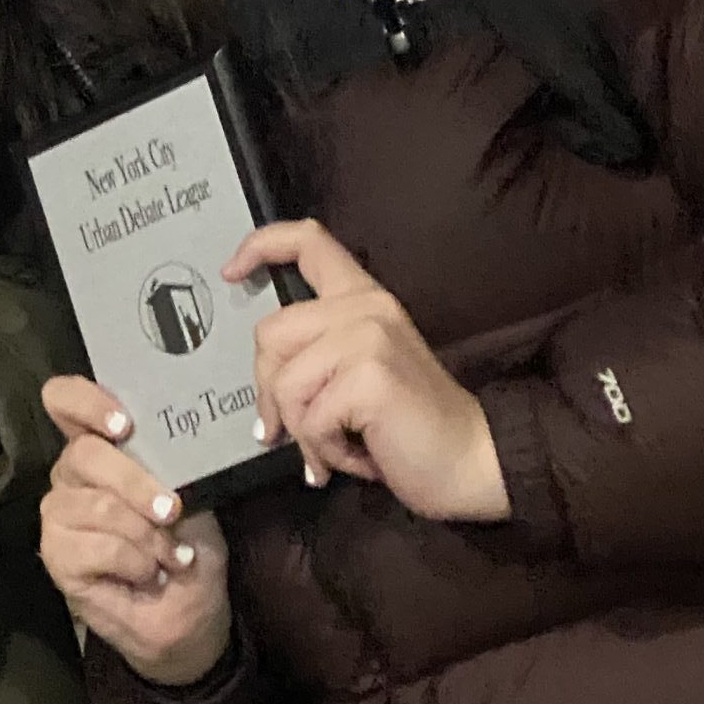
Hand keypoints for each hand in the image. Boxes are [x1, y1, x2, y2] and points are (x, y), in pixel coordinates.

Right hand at [40, 376, 231, 687]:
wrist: (189, 613)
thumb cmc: (189, 547)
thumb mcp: (195, 497)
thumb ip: (173, 464)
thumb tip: (169, 441)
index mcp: (102, 446)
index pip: (65, 401)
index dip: (85, 401)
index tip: (123, 423)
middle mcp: (72, 473)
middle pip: (84, 453)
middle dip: (136, 482)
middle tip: (172, 511)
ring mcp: (59, 514)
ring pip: (94, 504)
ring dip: (143, 533)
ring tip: (170, 555)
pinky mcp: (56, 555)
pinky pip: (92, 546)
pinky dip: (132, 560)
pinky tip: (147, 573)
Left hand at [224, 222, 510, 523]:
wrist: (471, 461)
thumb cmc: (409, 426)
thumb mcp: (358, 374)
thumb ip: (316, 356)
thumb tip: (264, 385)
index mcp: (364, 297)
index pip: (308, 241)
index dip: (260, 246)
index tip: (231, 272)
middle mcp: (367, 306)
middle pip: (270, 333)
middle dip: (269, 393)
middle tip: (285, 432)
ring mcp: (369, 337)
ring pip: (285, 383)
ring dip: (303, 432)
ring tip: (336, 448)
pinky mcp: (370, 376)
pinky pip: (309, 420)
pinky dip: (325, 451)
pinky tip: (357, 456)